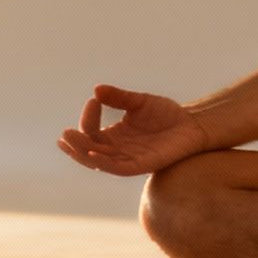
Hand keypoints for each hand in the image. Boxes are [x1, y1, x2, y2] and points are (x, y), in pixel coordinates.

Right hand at [57, 84, 210, 175]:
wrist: (192, 124)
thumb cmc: (166, 114)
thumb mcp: (139, 102)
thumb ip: (119, 97)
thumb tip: (97, 89)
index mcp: (114, 136)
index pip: (91, 131)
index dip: (88, 118)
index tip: (94, 100)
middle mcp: (117, 150)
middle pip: (88, 151)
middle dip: (75, 143)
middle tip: (65, 133)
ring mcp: (128, 159)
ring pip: (98, 161)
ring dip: (83, 153)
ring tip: (70, 141)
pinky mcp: (142, 165)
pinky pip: (118, 168)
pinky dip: (104, 163)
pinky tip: (94, 153)